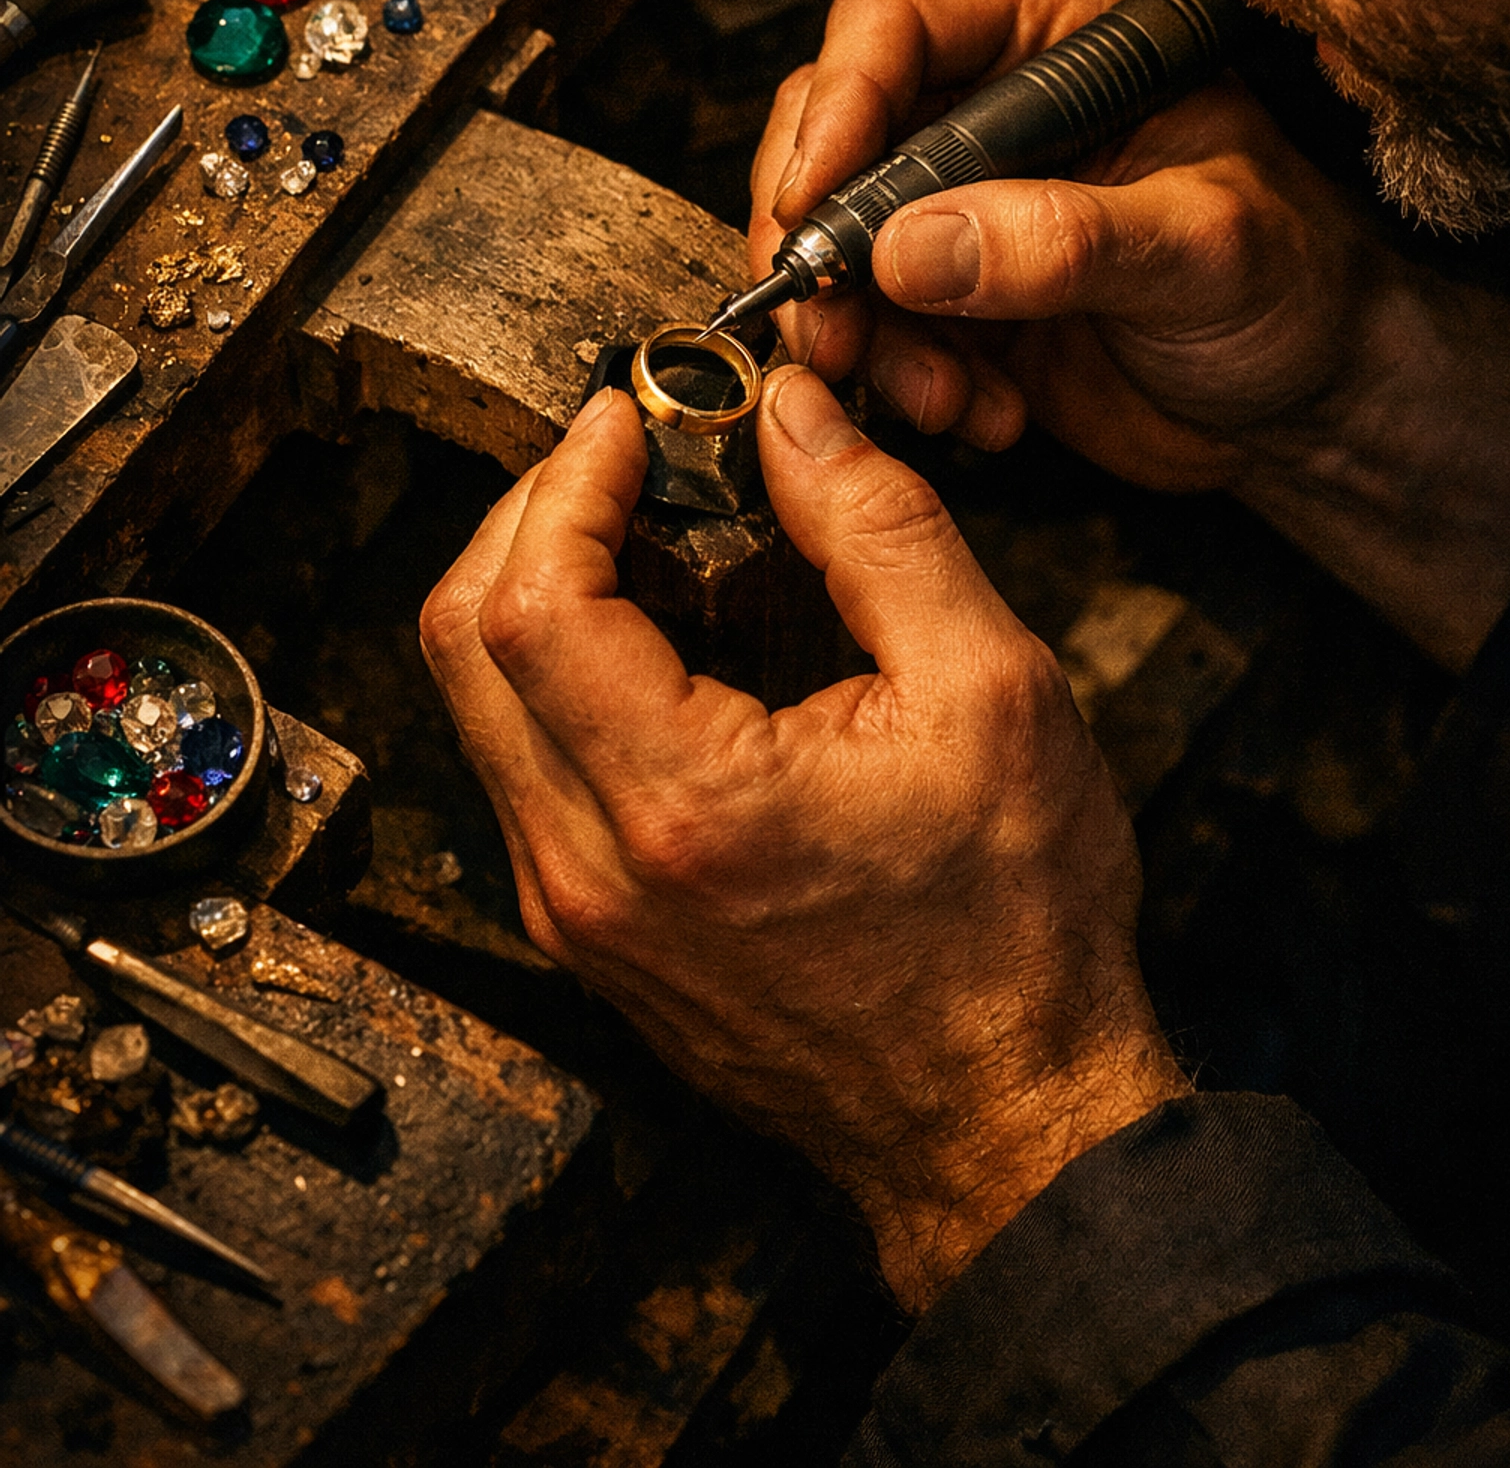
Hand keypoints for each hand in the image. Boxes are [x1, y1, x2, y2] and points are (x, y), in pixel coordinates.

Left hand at [421, 367, 1185, 1315]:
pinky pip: (524, 767)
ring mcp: (578, 914)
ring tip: (650, 529)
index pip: (527, 603)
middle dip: (531, 514)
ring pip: (480, 706)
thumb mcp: (989, 690)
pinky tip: (664, 634)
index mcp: (680, 808)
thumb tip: (798, 417)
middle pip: (462, 642)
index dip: (564, 478)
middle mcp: (592, 873)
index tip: (626, 417)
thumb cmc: (1016, 934)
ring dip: (539, 588)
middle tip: (625, 456)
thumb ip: (879, 527)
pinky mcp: (592, 932)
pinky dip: (562, 672)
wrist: (1009, 1123)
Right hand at [751, 0, 1371, 488]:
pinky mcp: (946, 293)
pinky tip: (974, 414)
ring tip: (935, 394)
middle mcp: (991, 102)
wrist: (1310, 402)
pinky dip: (893, 378)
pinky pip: (864, 322)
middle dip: (817, 236)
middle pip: (831, 126)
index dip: (839, 105)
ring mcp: (959, 201)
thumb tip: (914, 246)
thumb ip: (1067, 240)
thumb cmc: (1297, 286)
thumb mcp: (1204, 249)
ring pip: (830, 234)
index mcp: (1060, 33)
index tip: (812, 204)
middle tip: (829, 321)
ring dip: (855, 327)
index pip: (897, 22)